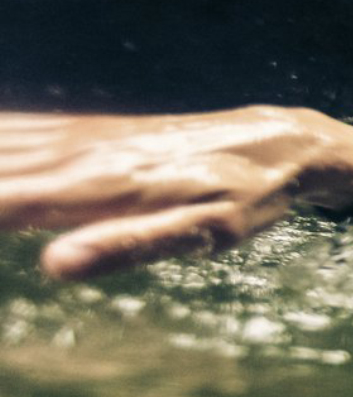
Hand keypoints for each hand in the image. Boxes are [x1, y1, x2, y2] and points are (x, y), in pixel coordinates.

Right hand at [0, 107, 352, 278]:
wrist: (281, 141)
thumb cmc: (245, 198)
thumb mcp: (202, 235)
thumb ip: (127, 247)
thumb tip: (56, 267)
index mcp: (96, 189)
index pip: (0, 204)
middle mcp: (75, 156)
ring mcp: (76, 139)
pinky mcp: (83, 133)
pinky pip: (14, 129)